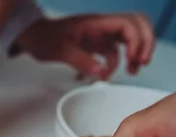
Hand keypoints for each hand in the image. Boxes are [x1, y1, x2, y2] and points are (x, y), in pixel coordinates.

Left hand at [15, 13, 154, 79]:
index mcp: (95, 23)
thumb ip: (81, 60)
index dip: (137, 40)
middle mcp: (101, 27)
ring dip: (134, 54)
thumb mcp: (59, 50)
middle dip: (144, 44)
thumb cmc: (42, 37)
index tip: (134, 58)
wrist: (31, 36)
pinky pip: (114, 52)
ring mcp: (99, 35)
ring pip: (128, 40)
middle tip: (140, 63)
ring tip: (132, 70)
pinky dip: (117, 62)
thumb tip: (100, 71)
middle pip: (136, 27)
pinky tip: (108, 74)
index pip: (127, 25)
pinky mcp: (95, 45)